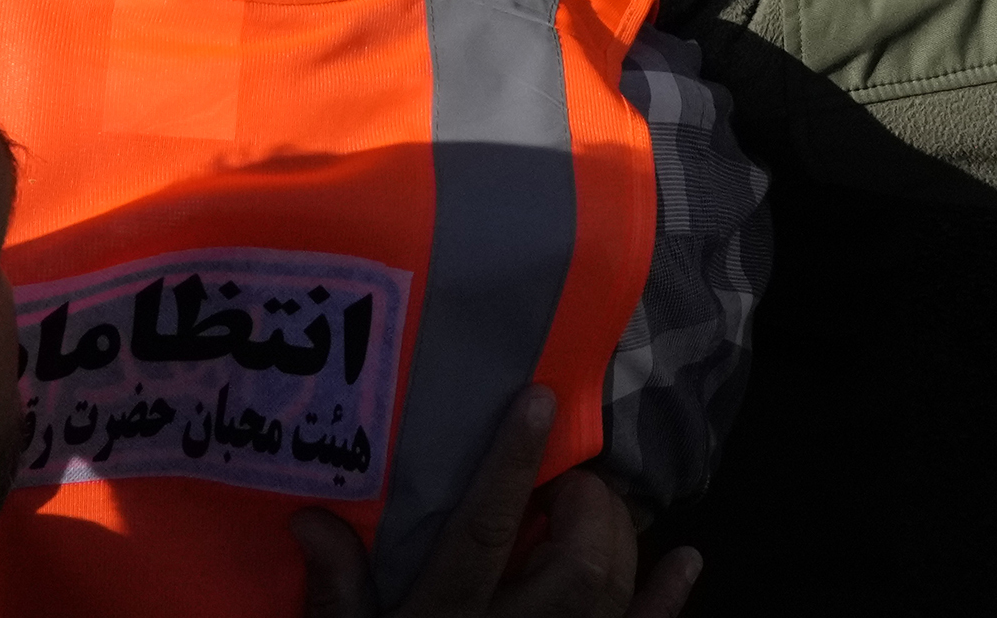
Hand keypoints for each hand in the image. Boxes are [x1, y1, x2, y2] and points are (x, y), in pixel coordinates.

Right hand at [295, 389, 699, 617]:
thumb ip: (336, 595)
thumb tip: (309, 516)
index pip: (483, 533)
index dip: (511, 465)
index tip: (538, 399)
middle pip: (572, 564)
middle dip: (583, 506)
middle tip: (570, 480)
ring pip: (610, 594)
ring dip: (620, 539)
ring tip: (602, 506)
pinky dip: (668, 602)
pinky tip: (687, 561)